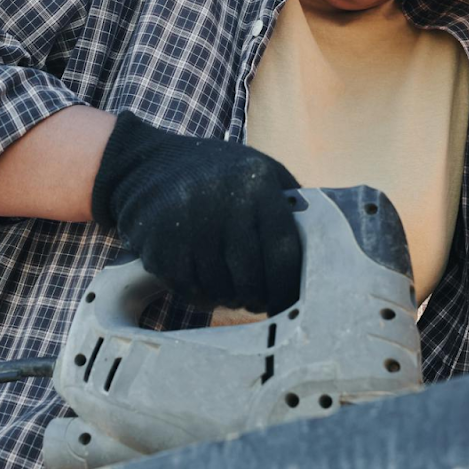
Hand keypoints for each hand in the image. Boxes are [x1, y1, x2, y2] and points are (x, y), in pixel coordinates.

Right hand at [90, 111, 303, 313]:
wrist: (143, 165)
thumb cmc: (212, 173)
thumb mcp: (255, 168)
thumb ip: (288, 200)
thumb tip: (325, 241)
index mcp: (256, 185)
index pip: (284, 252)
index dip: (289, 286)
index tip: (291, 303)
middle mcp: (224, 204)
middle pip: (252, 278)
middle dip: (258, 297)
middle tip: (257, 299)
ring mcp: (189, 227)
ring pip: (221, 289)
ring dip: (228, 297)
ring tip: (229, 286)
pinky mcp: (161, 247)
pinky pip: (191, 291)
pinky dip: (200, 295)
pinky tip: (202, 280)